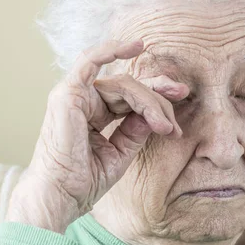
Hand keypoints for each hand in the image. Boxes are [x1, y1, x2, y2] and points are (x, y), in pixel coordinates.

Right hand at [5, 38, 189, 232]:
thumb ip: (136, 129)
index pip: (131, 95)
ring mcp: (75, 95)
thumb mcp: (120, 153)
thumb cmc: (84, 182)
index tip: (182, 99)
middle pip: (131, 88)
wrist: (61, 198)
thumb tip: (156, 113)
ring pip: (124, 84)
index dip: (157, 96)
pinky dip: (111, 50)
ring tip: (165, 126)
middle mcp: (84, 100)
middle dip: (160, 100)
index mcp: (94, 114)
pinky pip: (90, 61)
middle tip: (175, 123)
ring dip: (150, 101)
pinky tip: (134, 46)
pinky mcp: (69, 94)